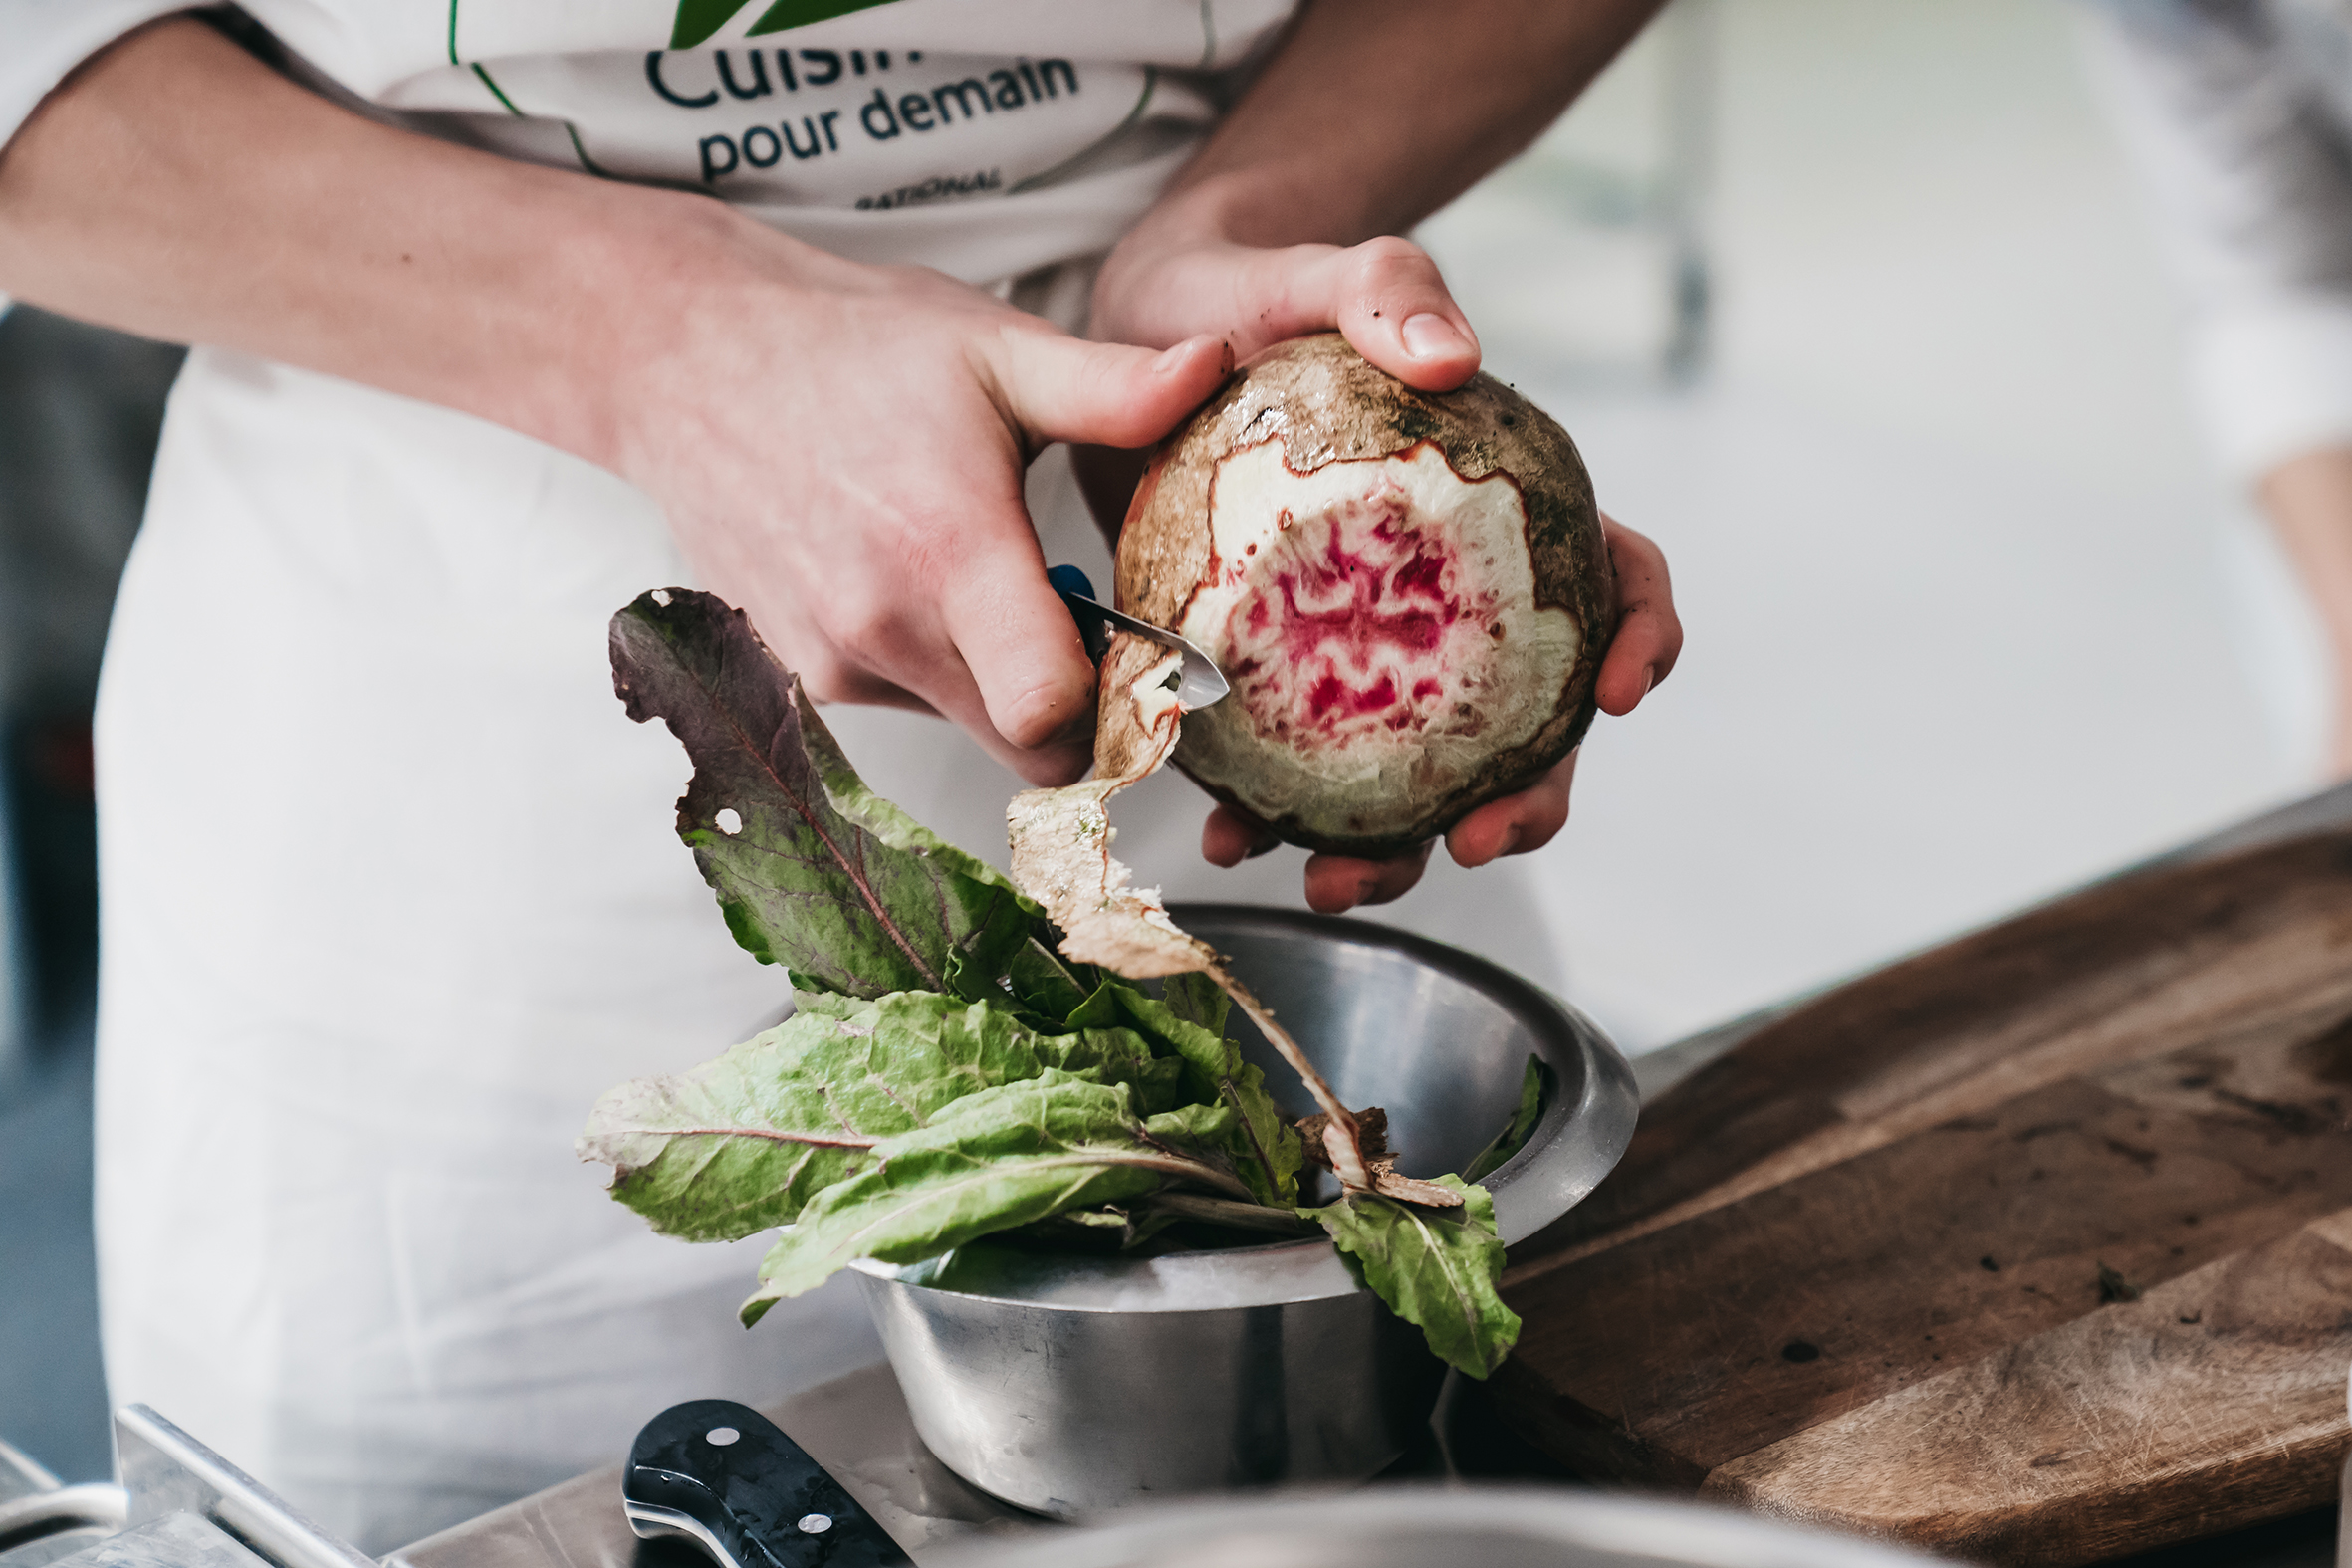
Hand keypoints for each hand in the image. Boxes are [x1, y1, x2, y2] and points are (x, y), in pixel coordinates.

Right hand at [611, 216, 1231, 785]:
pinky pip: (903, 702)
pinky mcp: (800, 673)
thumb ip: (1113, 387)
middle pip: (1023, 743)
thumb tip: (1214, 367)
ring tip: (976, 570)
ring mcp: (832, 661)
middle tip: (1083, 621)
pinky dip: (932, 664)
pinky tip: (913, 576)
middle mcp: (883, 627)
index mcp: (950, 552)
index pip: (1050, 717)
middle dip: (1072, 703)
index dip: (1118, 712)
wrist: (686, 361)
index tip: (1145, 667)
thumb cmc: (848, 346)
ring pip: (965, 723)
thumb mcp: (995, 349)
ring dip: (996, 676)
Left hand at [1083, 229, 1681, 909]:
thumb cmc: (1255, 289)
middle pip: (1535, 721)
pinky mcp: (1288, 673)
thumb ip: (1387, 287)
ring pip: (1424, 775)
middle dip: (1529, 802)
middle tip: (1477, 843)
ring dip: (1399, 849)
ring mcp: (1375, 644)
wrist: (1146, 328)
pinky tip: (1230, 837)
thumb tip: (1455, 354)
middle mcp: (1460, 593)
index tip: (1610, 700)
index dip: (1639, 644)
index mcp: (1510, 505)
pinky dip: (1280, 817)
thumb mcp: (1319, 271)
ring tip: (1333, 881)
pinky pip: (1303, 768)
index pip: (1615, 578)